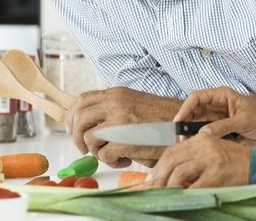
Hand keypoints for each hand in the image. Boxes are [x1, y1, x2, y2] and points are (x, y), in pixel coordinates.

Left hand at [66, 87, 181, 167]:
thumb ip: (113, 109)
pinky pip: (103, 154)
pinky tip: (124, 160)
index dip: (72, 116)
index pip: (81, 101)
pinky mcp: (124, 141)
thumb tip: (89, 123)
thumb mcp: (133, 104)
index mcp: (116, 94)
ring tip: (111, 155)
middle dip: (77, 137)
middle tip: (86, 148)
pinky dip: (111, 162)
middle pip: (78, 120)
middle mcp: (115, 104)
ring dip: (96, 151)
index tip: (71, 128)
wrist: (184, 126)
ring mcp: (119, 122)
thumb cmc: (161, 119)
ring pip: (88, 138)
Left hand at [148, 133, 250, 187]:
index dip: (159, 165)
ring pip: (179, 172)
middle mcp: (204, 147)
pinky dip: (185, 194)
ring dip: (169, 186)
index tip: (152, 177)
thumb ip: (194, 158)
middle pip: (171, 160)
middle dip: (159, 176)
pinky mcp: (217, 174)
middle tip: (153, 188)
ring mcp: (210, 160)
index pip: (172, 150)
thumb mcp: (212, 152)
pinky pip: (194, 186)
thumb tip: (172, 174)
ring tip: (165, 195)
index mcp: (201, 139)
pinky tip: (181, 199)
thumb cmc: (235, 161)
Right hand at [174, 87, 255, 145]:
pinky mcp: (220, 133)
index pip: (197, 98)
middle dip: (185, 123)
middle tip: (181, 138)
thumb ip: (224, 126)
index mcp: (223, 96)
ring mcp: (218, 120)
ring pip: (197, 124)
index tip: (179, 121)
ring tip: (186, 144)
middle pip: (194, 112)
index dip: (186, 108)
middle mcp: (217, 106)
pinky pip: (205, 135)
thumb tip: (204, 133)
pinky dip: (199, 140)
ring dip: (190, 133)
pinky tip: (195, 147)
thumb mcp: (244, 120)